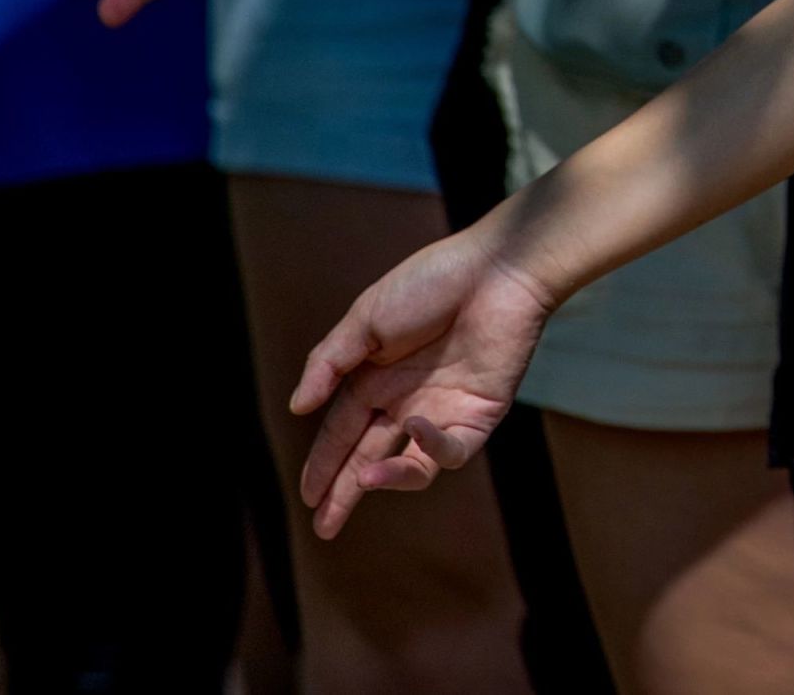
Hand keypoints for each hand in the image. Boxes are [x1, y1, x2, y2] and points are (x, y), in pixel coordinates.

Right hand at [290, 226, 560, 538]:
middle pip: (370, 457)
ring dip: (386, 478)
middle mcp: (406, 400)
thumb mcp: (366, 317)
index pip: (342, 432)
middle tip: (324, 526)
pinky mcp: (480, 415)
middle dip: (345, 491)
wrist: (497, 268)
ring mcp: (444, 410)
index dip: (323, 464)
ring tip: (363, 481)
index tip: (306, 496)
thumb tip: (297, 407)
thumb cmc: (432, 282)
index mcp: (375, 378)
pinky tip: (416, 426)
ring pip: (412, 465)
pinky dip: (433, 446)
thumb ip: (330, 362)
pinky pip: (453, 449)